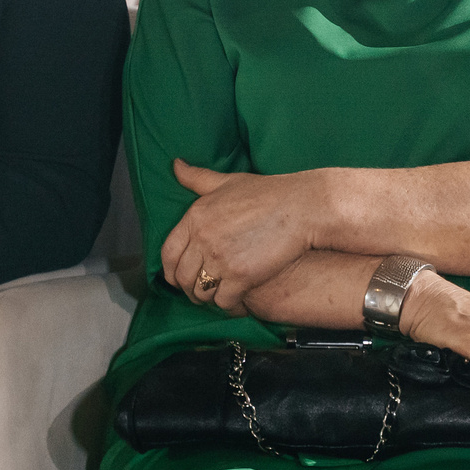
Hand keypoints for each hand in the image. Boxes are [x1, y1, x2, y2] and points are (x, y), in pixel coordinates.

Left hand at [161, 158, 318, 312]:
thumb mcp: (228, 181)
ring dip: (208, 297)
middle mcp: (203, 238)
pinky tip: (237, 299)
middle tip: (202, 290)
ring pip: (200, 292)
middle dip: (189, 288)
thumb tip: (175, 165)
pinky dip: (228, 304)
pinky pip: (223, 301)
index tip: (179, 277)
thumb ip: (198, 178)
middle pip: (182, 277)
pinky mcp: (242, 276)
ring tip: (219, 294)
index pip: (168, 253)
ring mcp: (222, 258)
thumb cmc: (267, 193)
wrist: (301, 207)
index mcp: (195, 217)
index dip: (171, 270)